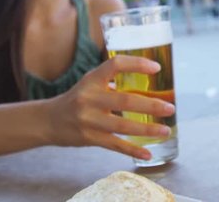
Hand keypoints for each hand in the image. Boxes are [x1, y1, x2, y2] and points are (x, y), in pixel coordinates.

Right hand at [47, 56, 175, 159]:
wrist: (48, 120)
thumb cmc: (77, 99)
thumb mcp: (90, 83)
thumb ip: (113, 80)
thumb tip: (147, 78)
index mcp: (91, 80)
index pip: (115, 65)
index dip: (137, 64)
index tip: (157, 69)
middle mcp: (89, 98)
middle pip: (125, 101)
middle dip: (151, 105)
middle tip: (170, 108)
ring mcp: (89, 120)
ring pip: (124, 126)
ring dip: (148, 129)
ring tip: (166, 130)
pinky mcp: (89, 138)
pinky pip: (115, 145)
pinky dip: (133, 150)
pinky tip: (148, 153)